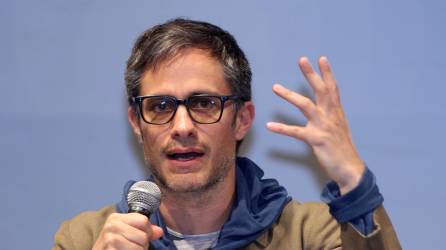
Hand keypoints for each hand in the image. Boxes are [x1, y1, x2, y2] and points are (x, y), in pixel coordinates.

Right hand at [92, 213, 163, 249]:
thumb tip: (159, 231)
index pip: (143, 220)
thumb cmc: (112, 246)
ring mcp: (110, 239)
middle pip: (143, 235)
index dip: (147, 231)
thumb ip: (143, 230)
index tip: (139, 237)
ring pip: (140, 247)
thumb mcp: (125, 233)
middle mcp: (111, 226)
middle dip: (142, 244)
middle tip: (131, 247)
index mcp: (115, 218)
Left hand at [267, 56, 364, 194]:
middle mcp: (331, 116)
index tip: (321, 58)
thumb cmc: (343, 149)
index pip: (332, 88)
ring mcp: (323, 126)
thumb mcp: (340, 128)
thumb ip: (332, 115)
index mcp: (336, 112)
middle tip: (302, 60)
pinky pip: (295, 132)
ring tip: (275, 87)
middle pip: (320, 90)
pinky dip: (282, 128)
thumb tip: (326, 106)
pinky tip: (270, 125)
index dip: (327, 73)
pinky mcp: (316, 139)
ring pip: (305, 105)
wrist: (350, 169)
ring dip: (289, 95)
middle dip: (311, 74)